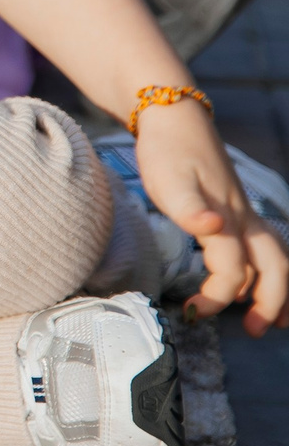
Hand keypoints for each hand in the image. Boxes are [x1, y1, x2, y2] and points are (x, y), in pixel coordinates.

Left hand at [133, 98, 287, 332]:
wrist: (171, 115)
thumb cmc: (166, 149)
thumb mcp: (169, 180)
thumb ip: (189, 208)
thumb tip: (213, 228)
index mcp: (226, 217)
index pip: (232, 269)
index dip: (216, 296)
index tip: (191, 311)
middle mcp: (243, 218)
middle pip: (274, 266)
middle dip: (270, 301)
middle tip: (255, 330)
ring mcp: (243, 212)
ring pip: (275, 257)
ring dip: (278, 289)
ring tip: (276, 319)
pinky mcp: (235, 207)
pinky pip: (262, 245)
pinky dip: (267, 269)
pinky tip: (255, 281)